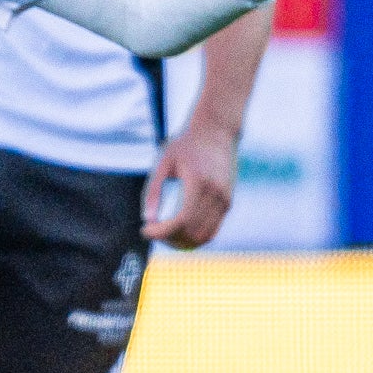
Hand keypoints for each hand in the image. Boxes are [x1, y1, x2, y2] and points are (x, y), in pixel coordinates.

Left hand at [144, 117, 239, 246]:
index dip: (161, 232)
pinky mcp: (227, 202)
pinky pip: (212, 230)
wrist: (216, 130)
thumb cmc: (186, 144)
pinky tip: (178, 232)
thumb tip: (147, 219)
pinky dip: (194, 237)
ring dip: (182, 242)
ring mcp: (225, 200)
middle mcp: (216, 195)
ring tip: (164, 235)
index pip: (180, 221)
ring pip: (204, 236)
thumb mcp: (163, 162)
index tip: (145, 230)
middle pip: (192, 233)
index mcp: (199, 183)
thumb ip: (153, 191)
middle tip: (152, 232)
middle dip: (169, 239)